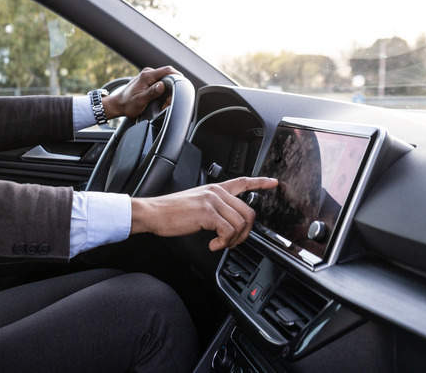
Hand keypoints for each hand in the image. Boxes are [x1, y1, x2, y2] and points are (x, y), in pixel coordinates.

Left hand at [102, 66, 178, 119]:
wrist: (118, 104)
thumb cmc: (127, 104)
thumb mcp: (140, 101)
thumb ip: (151, 92)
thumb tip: (161, 85)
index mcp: (147, 76)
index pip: (167, 70)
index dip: (178, 75)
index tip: (183, 82)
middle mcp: (147, 73)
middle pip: (167, 75)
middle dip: (171, 88)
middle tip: (167, 101)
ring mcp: (148, 75)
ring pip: (164, 79)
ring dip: (166, 91)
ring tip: (162, 103)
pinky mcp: (148, 79)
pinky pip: (159, 82)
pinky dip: (162, 91)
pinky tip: (159, 99)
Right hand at [129, 177, 278, 250]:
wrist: (153, 213)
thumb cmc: (170, 212)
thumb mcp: (195, 204)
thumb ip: (213, 208)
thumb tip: (227, 223)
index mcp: (214, 189)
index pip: (242, 182)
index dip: (260, 182)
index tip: (273, 183)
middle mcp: (216, 192)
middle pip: (248, 212)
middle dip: (245, 233)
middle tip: (232, 242)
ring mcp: (213, 201)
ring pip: (240, 224)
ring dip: (233, 240)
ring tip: (219, 244)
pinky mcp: (207, 213)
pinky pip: (228, 232)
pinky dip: (223, 243)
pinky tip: (213, 244)